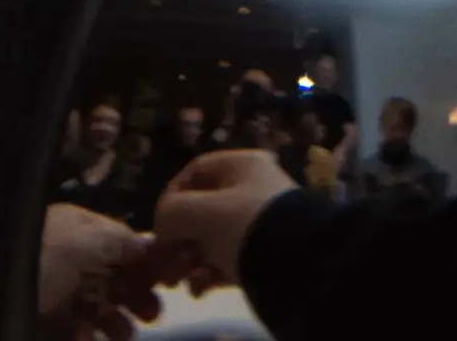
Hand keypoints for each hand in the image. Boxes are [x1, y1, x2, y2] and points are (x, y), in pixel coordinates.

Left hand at [36, 200, 164, 329]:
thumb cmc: (41, 259)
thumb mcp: (81, 241)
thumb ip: (119, 242)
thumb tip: (150, 245)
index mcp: (79, 229)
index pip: (120, 242)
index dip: (144, 261)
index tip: (167, 281)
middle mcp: (70, 258)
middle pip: (112, 277)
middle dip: (135, 296)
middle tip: (151, 315)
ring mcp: (57, 293)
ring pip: (97, 308)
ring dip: (115, 322)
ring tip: (122, 335)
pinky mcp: (47, 322)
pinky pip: (75, 329)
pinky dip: (85, 336)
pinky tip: (86, 338)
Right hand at [153, 149, 297, 290]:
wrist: (298, 265)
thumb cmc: (248, 226)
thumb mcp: (204, 213)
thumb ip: (173, 212)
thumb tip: (163, 225)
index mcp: (241, 165)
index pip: (194, 172)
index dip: (171, 198)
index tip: (158, 228)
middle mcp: (251, 189)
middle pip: (202, 209)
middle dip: (178, 238)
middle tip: (164, 266)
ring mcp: (258, 223)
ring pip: (212, 239)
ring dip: (189, 260)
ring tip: (179, 282)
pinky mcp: (263, 255)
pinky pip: (227, 260)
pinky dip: (208, 275)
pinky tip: (198, 290)